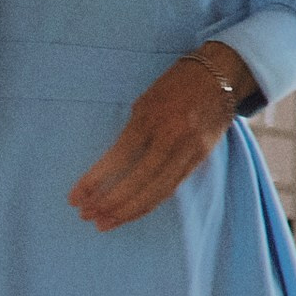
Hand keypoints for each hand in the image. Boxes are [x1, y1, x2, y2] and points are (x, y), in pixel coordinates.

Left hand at [67, 42, 250, 229]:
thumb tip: (110, 168)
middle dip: (109, 204)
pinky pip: (173, 186)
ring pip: (157, 190)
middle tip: (87, 216)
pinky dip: (151, 202)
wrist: (221, 72)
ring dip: (129, 211)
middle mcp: (172, 136)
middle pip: (138, 182)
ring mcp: (190, 148)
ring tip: (105, 223)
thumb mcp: (146, 100)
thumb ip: (132, 133)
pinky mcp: (201, 156)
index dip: (94, 182)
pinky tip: (133, 211)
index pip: (118, 158)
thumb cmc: (175, 83)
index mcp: (151, 117)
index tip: (74, 198)